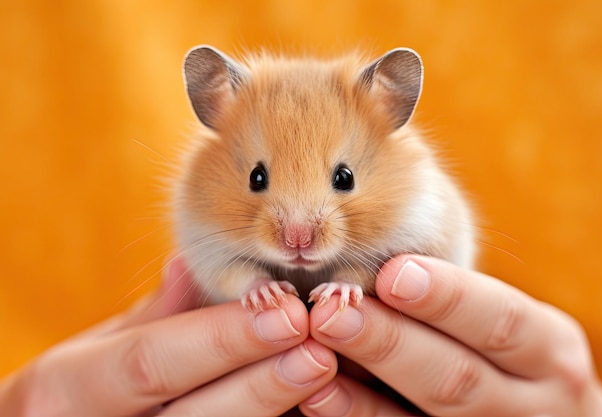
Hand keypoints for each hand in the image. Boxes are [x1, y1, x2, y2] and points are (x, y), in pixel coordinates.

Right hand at [0, 258, 336, 415]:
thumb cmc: (77, 387)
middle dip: (261, 382)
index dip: (222, 339)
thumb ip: (150, 314)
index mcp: (66, 388)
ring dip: (273, 407)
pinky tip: (308, 405)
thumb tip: (187, 265)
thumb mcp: (97, 346)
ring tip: (323, 372)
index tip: (285, 312)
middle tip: (318, 349)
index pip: (151, 361)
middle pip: (193, 416)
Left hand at [303, 255, 601, 416]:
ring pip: (430, 416)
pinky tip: (319, 396)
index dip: (448, 297)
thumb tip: (375, 263)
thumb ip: (459, 301)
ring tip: (315, 353)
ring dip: (363, 389)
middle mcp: (533, 401)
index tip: (394, 272)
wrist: (543, 416)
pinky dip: (358, 416)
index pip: (503, 320)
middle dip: (391, 341)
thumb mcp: (509, 322)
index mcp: (549, 348)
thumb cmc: (513, 354)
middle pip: (458, 376)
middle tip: (334, 311)